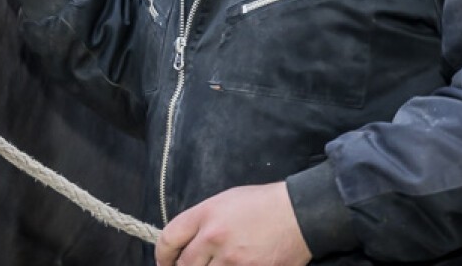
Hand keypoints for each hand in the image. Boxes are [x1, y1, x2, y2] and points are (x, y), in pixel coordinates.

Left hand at [154, 183, 311, 265]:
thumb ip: (202, 221)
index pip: (168, 238)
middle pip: (184, 265)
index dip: (162, 256)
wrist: (299, 214)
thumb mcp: (225, 201)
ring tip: (215, 265)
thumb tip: (186, 242)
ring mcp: (232, 259)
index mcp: (206, 214)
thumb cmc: (263, 204)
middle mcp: (214, 237)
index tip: (164, 262)